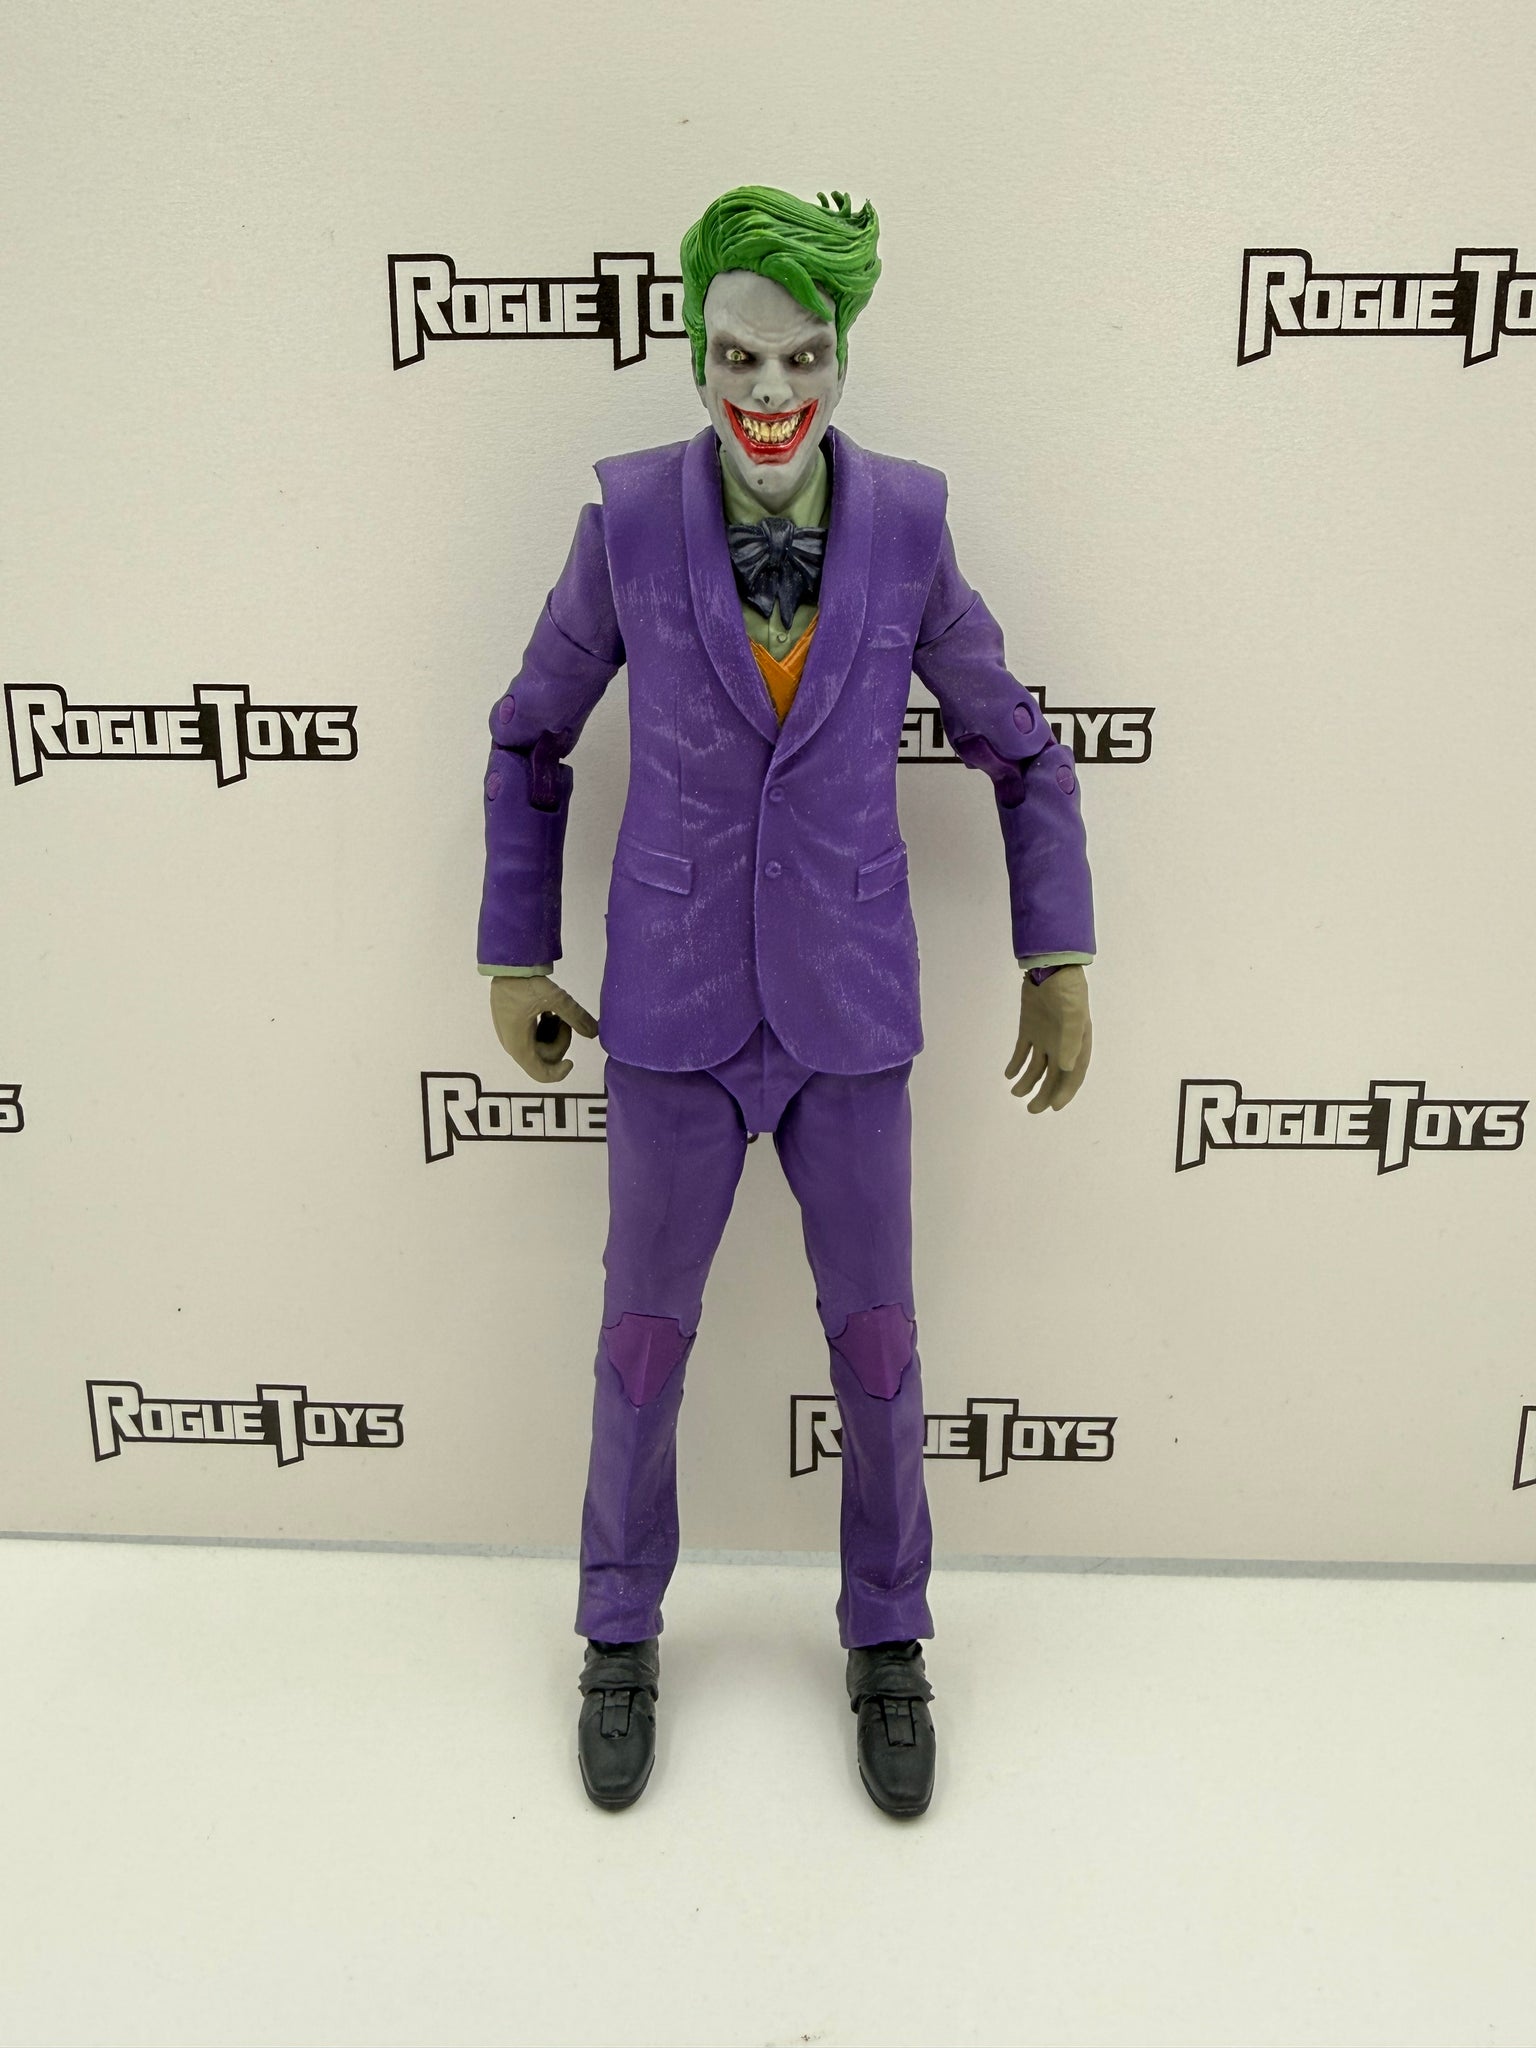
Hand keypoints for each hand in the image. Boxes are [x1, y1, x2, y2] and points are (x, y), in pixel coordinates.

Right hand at [489, 975, 597, 1083]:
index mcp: (519, 1045)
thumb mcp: (555, 999)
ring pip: (539, 1045)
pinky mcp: (512, 1022)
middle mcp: (513, 1044)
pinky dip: (544, 1027)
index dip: (559, 1073)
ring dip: (552, 1033)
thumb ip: (576, 1017)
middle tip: (564, 1019)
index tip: (572, 1061)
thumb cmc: (526, 983)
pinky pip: (532, 1035)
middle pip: (543, 1057)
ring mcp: (511, 1033)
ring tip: (555, 1012)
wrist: (506, 962)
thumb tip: (595, 1032)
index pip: (540, 1074)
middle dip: (559, 1042)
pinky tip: (548, 1010)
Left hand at [1005, 965, 1091, 1112]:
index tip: (1053, 1107)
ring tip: (1016, 1094)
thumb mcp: (1072, 1015)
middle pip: (1054, 1076)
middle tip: (1032, 1109)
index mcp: (1078, 1043)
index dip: (1065, 1092)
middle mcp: (1062, 1044)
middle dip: (1044, 1094)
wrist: (1051, 966)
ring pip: (1036, 1067)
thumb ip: (1069, 1041)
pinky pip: (1022, 1052)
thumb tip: (1065, 1068)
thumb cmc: (1067, 990)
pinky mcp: (1029, 1028)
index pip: (1073, 1075)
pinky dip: (1016, 1064)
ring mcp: (1045, 1036)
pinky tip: (1009, 1076)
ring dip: (1027, 1082)